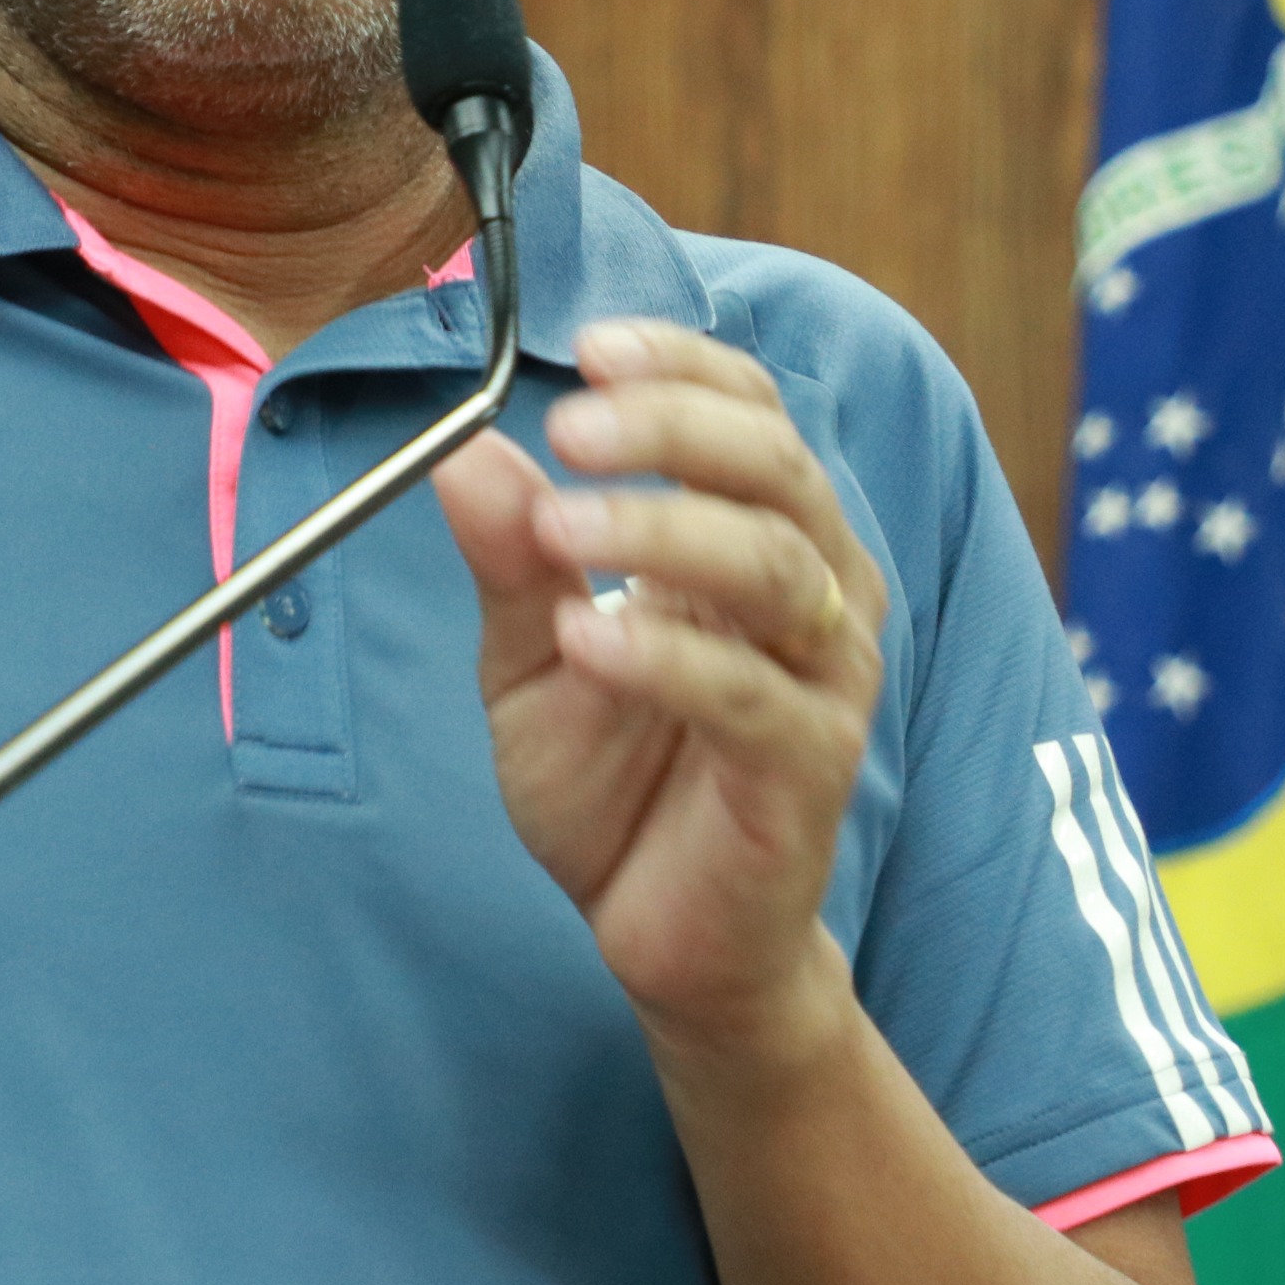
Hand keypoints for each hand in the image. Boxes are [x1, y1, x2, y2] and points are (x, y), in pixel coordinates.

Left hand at [432, 319, 889, 1066]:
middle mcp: (812, 594)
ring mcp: (822, 681)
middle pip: (778, 469)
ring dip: (664, 529)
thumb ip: (509, 558)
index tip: (592, 345)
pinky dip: (669, 656)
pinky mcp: (809, 768)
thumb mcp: (530, 658)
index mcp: (756, 540)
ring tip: (561, 527)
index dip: (683, 368)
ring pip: (777, 567)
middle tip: (571, 425)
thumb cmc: (617, 783)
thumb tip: (463, 449)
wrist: (667, 940)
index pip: (750, 414)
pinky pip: (753, 695)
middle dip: (674, 430)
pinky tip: (593, 641)